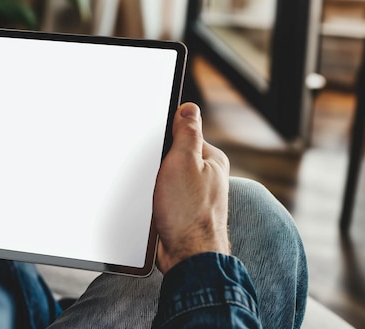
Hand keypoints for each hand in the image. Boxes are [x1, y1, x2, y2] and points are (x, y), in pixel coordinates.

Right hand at [153, 102, 230, 272]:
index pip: (184, 134)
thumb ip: (187, 133)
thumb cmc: (188, 213)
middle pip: (172, 156)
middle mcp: (206, 176)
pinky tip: (153, 206)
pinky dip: (154, 199)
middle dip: (157, 163)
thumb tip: (189, 108)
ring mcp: (193, 195)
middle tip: (155, 176)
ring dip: (154, 184)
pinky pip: (162, 196)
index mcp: (212, 160)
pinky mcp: (181, 211)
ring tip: (155, 194)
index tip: (155, 148)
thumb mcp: (184, 162)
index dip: (164, 139)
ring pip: (164, 178)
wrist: (186, 257)